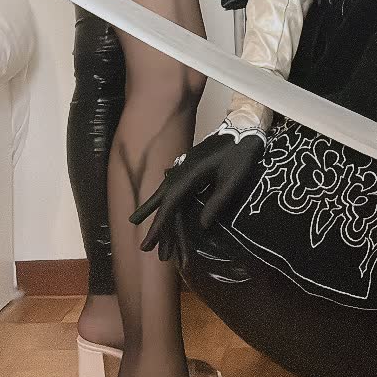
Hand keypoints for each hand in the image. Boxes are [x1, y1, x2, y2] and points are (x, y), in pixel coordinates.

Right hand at [129, 131, 263, 265]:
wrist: (243, 129)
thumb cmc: (240, 154)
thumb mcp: (233, 179)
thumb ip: (218, 201)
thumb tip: (203, 226)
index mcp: (191, 175)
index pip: (170, 204)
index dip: (159, 225)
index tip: (149, 241)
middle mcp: (182, 172)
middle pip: (164, 201)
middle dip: (156, 224)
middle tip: (145, 247)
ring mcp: (185, 168)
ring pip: (165, 193)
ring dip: (154, 210)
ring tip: (134, 221)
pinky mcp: (190, 168)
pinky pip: (173, 188)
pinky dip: (163, 198)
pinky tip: (157, 202)